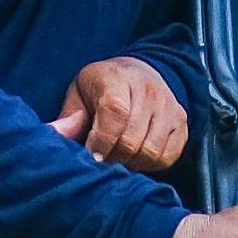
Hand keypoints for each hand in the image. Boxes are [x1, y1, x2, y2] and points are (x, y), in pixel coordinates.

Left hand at [51, 57, 189, 172]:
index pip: (114, 113)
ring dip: (131, 163)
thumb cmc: (102, 88)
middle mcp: (149, 90)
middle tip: (101, 160)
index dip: (101, 141)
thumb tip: (56, 135)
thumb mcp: (79, 93)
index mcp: (117, 78)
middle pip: (132, 139)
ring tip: (117, 158)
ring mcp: (170, 107)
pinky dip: (150, 164)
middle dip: (112, 158)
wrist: (139, 73)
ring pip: (151, 152)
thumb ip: (69, 117)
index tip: (91, 157)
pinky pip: (167, 156)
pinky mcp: (182, 124)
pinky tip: (136, 157)